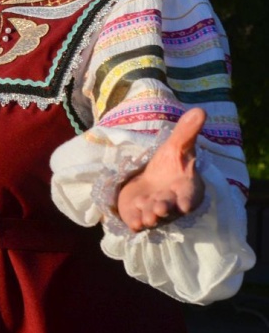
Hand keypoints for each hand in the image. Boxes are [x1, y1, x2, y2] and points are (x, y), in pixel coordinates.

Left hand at [116, 108, 206, 231]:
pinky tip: (132, 223)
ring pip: (153, 218)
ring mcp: (154, 212)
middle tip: (158, 208)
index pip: (189, 197)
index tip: (183, 205)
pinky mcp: (138, 216)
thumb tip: (200, 110)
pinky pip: (137, 222)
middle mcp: (171, 204)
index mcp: (185, 189)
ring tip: (145, 215)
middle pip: (169, 209)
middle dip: (164, 209)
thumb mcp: (176, 146)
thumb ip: (186, 132)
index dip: (186, 201)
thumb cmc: (168, 165)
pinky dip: (135, 222)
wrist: (150, 180)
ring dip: (148, 217)